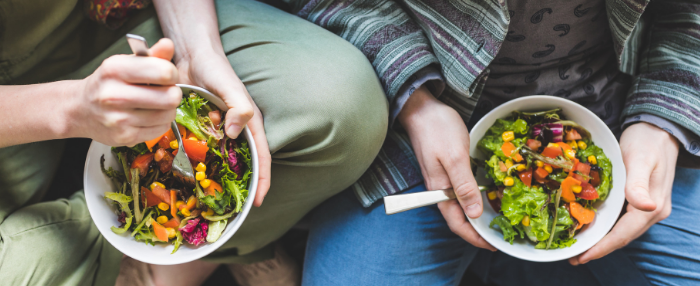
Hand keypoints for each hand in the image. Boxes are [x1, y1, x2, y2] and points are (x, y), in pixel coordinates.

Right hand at [71, 39, 181, 145]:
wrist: (79, 110)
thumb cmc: (108, 83)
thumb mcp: (125, 63)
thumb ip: (150, 55)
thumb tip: (168, 44)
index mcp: (114, 70)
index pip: (164, 72)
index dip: (172, 73)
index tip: (166, 75)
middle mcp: (114, 95)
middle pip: (170, 97)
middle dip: (173, 93)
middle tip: (164, 91)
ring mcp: (119, 119)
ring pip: (168, 115)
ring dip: (168, 109)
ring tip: (156, 104)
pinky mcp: (125, 137)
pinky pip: (161, 129)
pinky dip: (160, 123)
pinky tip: (149, 116)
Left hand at [175, 49, 271, 206]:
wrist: (191, 55)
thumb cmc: (216, 69)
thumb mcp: (230, 86)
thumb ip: (239, 106)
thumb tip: (236, 133)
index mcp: (249, 125)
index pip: (262, 158)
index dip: (263, 181)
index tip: (259, 202)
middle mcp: (235, 132)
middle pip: (243, 165)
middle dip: (241, 187)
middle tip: (231, 209)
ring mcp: (217, 133)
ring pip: (221, 161)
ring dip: (218, 179)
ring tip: (209, 200)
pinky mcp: (200, 130)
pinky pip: (201, 152)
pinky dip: (197, 165)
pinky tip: (187, 178)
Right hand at [398, 86, 495, 250]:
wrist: (421, 108)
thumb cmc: (437, 130)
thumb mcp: (454, 158)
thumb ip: (464, 186)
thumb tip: (475, 215)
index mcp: (440, 191)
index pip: (457, 224)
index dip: (475, 237)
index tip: (494, 245)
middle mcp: (440, 189)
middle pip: (459, 218)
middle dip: (478, 230)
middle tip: (501, 235)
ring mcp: (443, 179)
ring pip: (461, 205)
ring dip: (478, 214)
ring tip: (498, 218)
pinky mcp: (448, 169)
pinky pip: (462, 190)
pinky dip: (475, 197)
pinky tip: (487, 194)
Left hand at [569, 122, 677, 264]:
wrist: (658, 129)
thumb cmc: (647, 142)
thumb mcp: (640, 160)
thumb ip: (638, 184)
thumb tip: (645, 207)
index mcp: (652, 206)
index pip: (623, 234)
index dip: (601, 248)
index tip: (581, 257)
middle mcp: (651, 211)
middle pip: (621, 237)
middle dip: (598, 248)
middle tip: (572, 256)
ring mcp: (646, 206)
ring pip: (621, 230)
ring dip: (600, 239)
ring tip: (577, 246)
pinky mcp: (639, 200)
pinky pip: (620, 219)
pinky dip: (605, 226)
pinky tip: (590, 226)